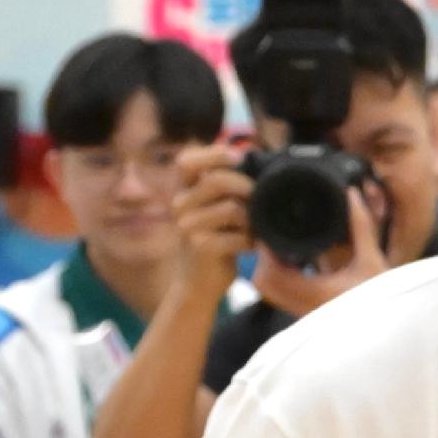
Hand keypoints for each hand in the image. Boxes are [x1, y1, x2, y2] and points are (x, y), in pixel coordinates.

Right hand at [169, 147, 254, 269]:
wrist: (197, 283)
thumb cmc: (214, 241)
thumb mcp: (213, 210)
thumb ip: (224, 189)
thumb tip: (254, 162)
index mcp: (182, 191)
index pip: (186, 161)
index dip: (212, 154)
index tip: (237, 157)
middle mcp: (179, 205)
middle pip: (217, 181)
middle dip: (246, 187)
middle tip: (257, 199)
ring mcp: (188, 226)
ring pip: (232, 209)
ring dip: (252, 220)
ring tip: (252, 229)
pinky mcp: (201, 247)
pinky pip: (239, 236)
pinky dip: (251, 242)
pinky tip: (248, 246)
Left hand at [251, 179, 389, 319]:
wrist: (393, 328)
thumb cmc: (387, 299)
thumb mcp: (374, 260)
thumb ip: (361, 226)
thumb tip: (352, 195)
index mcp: (317, 293)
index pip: (271, 271)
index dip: (265, 249)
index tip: (270, 230)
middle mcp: (306, 306)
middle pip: (262, 281)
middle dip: (264, 258)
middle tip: (274, 237)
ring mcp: (306, 314)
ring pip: (269, 291)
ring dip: (270, 269)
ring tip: (284, 250)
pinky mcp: (308, 316)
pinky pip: (280, 296)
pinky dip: (280, 279)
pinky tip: (296, 264)